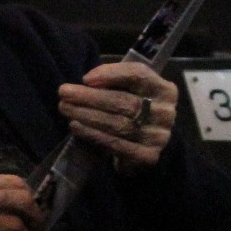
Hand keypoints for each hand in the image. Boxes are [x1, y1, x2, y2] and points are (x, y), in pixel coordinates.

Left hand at [58, 60, 177, 173]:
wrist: (148, 142)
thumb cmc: (134, 108)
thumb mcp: (131, 89)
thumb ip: (115, 80)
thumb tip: (88, 81)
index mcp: (165, 89)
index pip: (139, 75)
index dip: (111, 74)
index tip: (85, 78)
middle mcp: (166, 112)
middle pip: (124, 101)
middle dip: (90, 97)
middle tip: (64, 93)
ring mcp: (159, 136)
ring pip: (118, 124)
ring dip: (87, 115)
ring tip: (65, 109)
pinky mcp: (148, 156)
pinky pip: (116, 144)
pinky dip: (93, 134)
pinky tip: (76, 126)